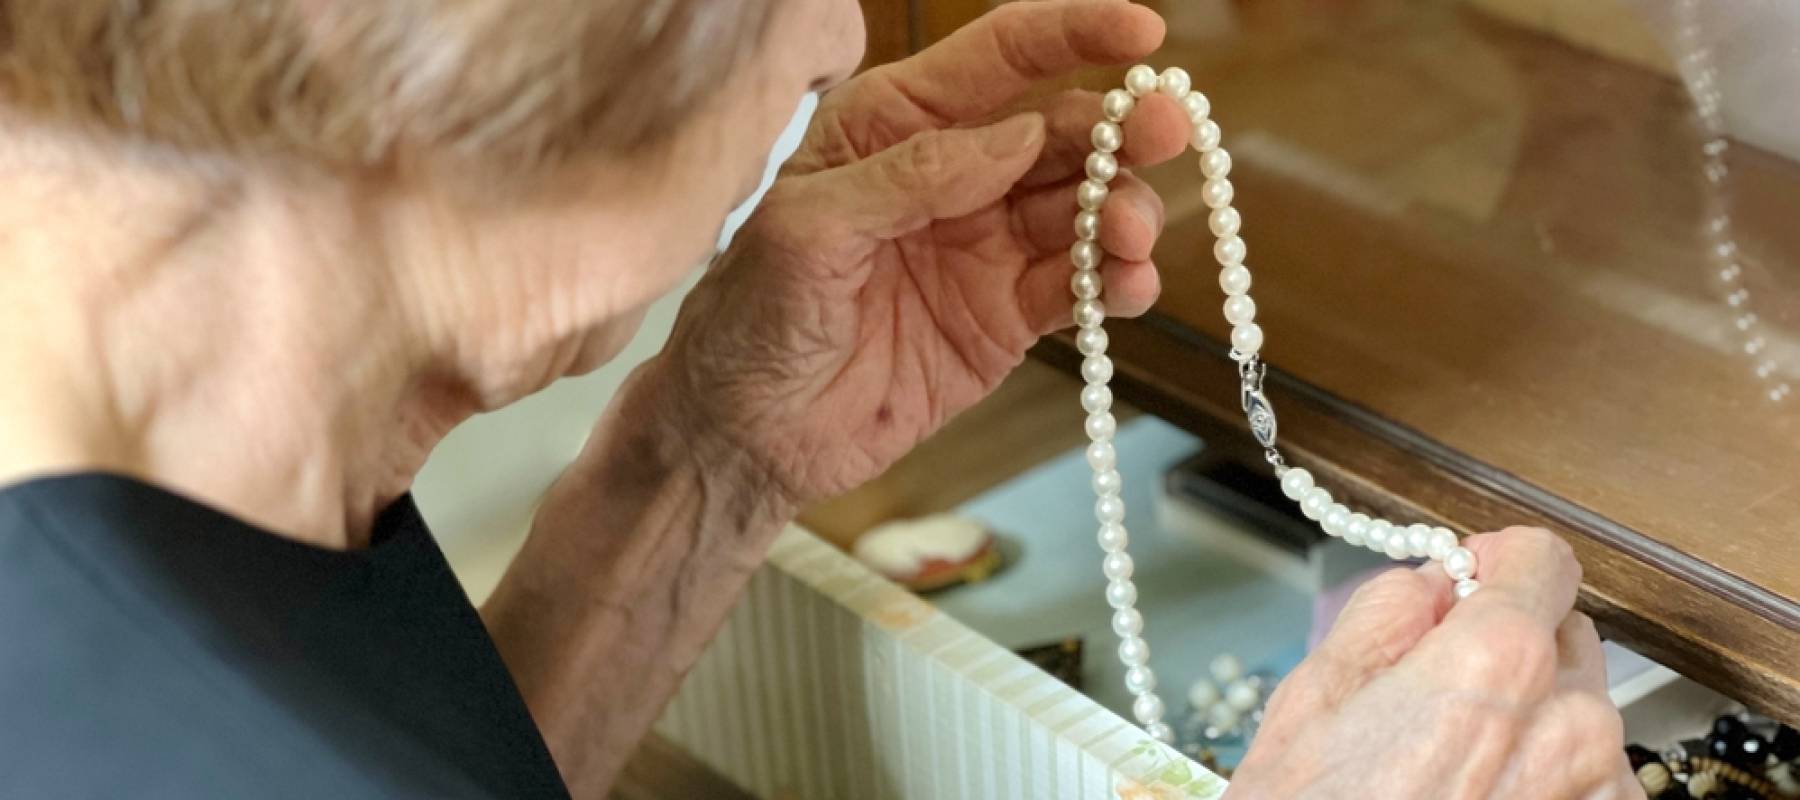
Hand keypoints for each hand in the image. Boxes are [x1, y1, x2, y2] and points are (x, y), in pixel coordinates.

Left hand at [647, 0, 1191, 505]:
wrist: (746, 435)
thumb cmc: (749, 317)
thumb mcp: (808, 227)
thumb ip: (912, 176)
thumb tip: (1020, 133)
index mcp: (894, 124)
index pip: (998, 58)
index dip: (1074, 35)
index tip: (1146, 35)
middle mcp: (952, 175)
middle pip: (1059, 131)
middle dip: (1118, 129)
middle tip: (1165, 133)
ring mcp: (985, 246)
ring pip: (1081, 208)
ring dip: (1121, 211)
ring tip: (1130, 234)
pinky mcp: (1005, 318)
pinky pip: (1077, 286)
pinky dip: (1113, 282)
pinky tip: (1128, 285)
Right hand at [1227, 527, 1642, 799]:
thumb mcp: (1310, 701)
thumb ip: (1382, 614)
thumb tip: (1426, 582)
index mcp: (1495, 664)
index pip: (1544, 558)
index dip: (1495, 560)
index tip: (1467, 579)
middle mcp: (1569, 723)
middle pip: (1563, 635)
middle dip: (1506, 645)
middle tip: (1433, 690)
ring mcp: (1595, 791)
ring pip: (1577, 712)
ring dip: (1528, 719)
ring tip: (1448, 767)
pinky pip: (1586, 779)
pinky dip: (1542, 779)